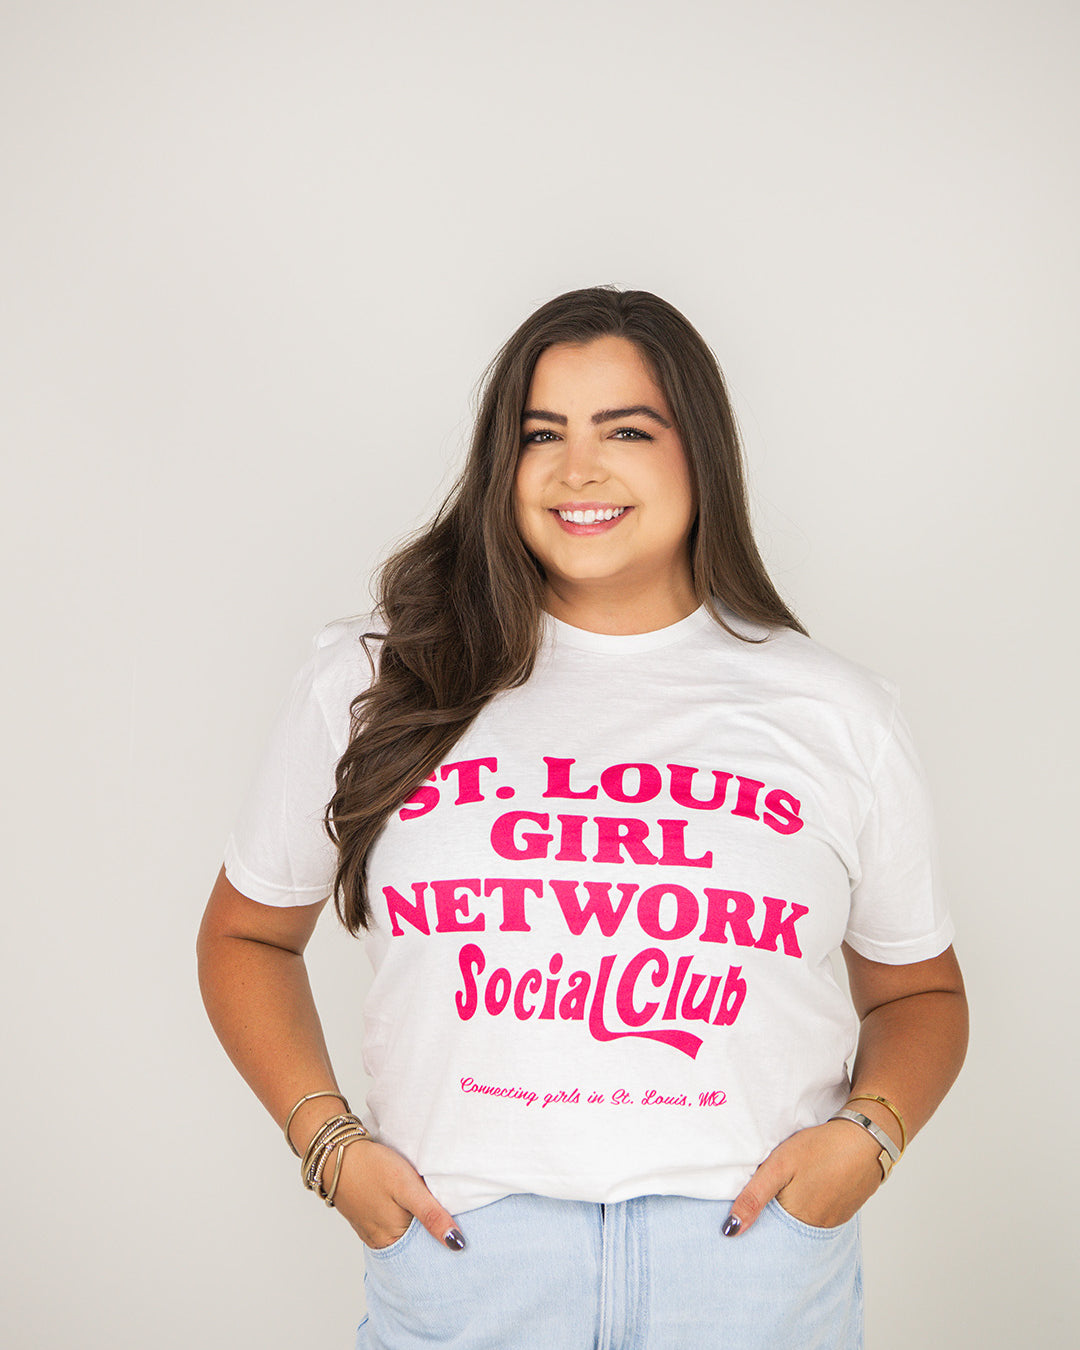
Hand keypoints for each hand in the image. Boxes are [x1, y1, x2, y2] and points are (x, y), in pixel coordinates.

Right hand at [328, 1139, 466, 1251]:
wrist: (337, 1151)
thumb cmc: (372, 1167)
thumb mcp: (407, 1187)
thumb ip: (431, 1215)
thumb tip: (456, 1243)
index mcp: (392, 1240)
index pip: (426, 1252)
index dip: (443, 1242)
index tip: (462, 1232)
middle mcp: (380, 1241)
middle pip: (414, 1245)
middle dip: (431, 1234)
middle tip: (451, 1216)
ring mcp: (371, 1230)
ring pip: (402, 1234)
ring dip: (416, 1225)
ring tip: (432, 1210)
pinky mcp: (366, 1217)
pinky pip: (390, 1224)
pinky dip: (402, 1217)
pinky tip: (409, 1205)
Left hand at [722, 1119, 884, 1235]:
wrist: (867, 1138)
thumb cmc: (821, 1148)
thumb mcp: (779, 1165)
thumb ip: (754, 1197)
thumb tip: (730, 1230)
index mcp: (797, 1221)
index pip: (767, 1234)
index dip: (754, 1222)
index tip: (741, 1213)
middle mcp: (816, 1229)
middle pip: (785, 1229)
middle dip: (771, 1217)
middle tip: (766, 1191)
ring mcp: (833, 1221)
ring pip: (802, 1222)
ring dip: (791, 1210)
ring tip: (787, 1187)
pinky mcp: (844, 1211)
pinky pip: (819, 1215)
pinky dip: (809, 1204)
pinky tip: (808, 1186)